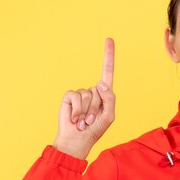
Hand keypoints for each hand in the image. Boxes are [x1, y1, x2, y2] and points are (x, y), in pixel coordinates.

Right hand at [52, 38, 115, 158]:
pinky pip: (75, 96)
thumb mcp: (109, 116)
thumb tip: (99, 83)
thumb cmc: (94, 130)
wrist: (77, 140)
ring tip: (84, 120)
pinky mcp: (69, 97)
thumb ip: (109, 98)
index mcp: (104, 94)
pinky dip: (77, 109)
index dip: (108, 55)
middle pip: (98, 90)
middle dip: (96, 107)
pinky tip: (75, 119)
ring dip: (86, 111)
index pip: (107, 71)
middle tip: (92, 120)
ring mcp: (80, 94)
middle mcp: (92, 91)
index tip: (109, 39)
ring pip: (87, 95)